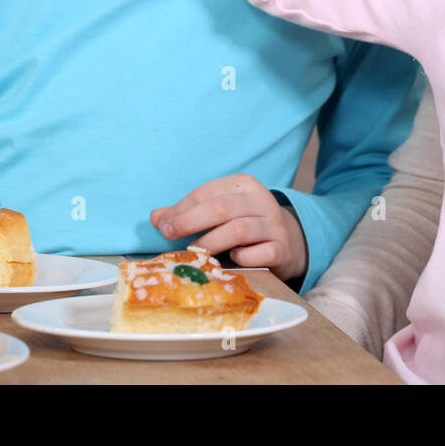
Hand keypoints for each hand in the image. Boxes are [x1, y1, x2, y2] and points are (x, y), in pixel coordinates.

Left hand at [149, 173, 307, 281]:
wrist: (287, 242)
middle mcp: (262, 201)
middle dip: (190, 221)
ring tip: (194, 253)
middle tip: (169, 235)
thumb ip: (189, 213)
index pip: (207, 192)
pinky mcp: (281, 248)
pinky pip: (260, 253)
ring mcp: (274, 225)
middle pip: (221, 208)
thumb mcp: (220, 213)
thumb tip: (157, 217)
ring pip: (239, 230)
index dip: (181, 209)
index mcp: (244, 185)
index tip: (162, 224)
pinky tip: (232, 259)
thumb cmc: (245, 225)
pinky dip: (243, 257)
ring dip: (210, 243)